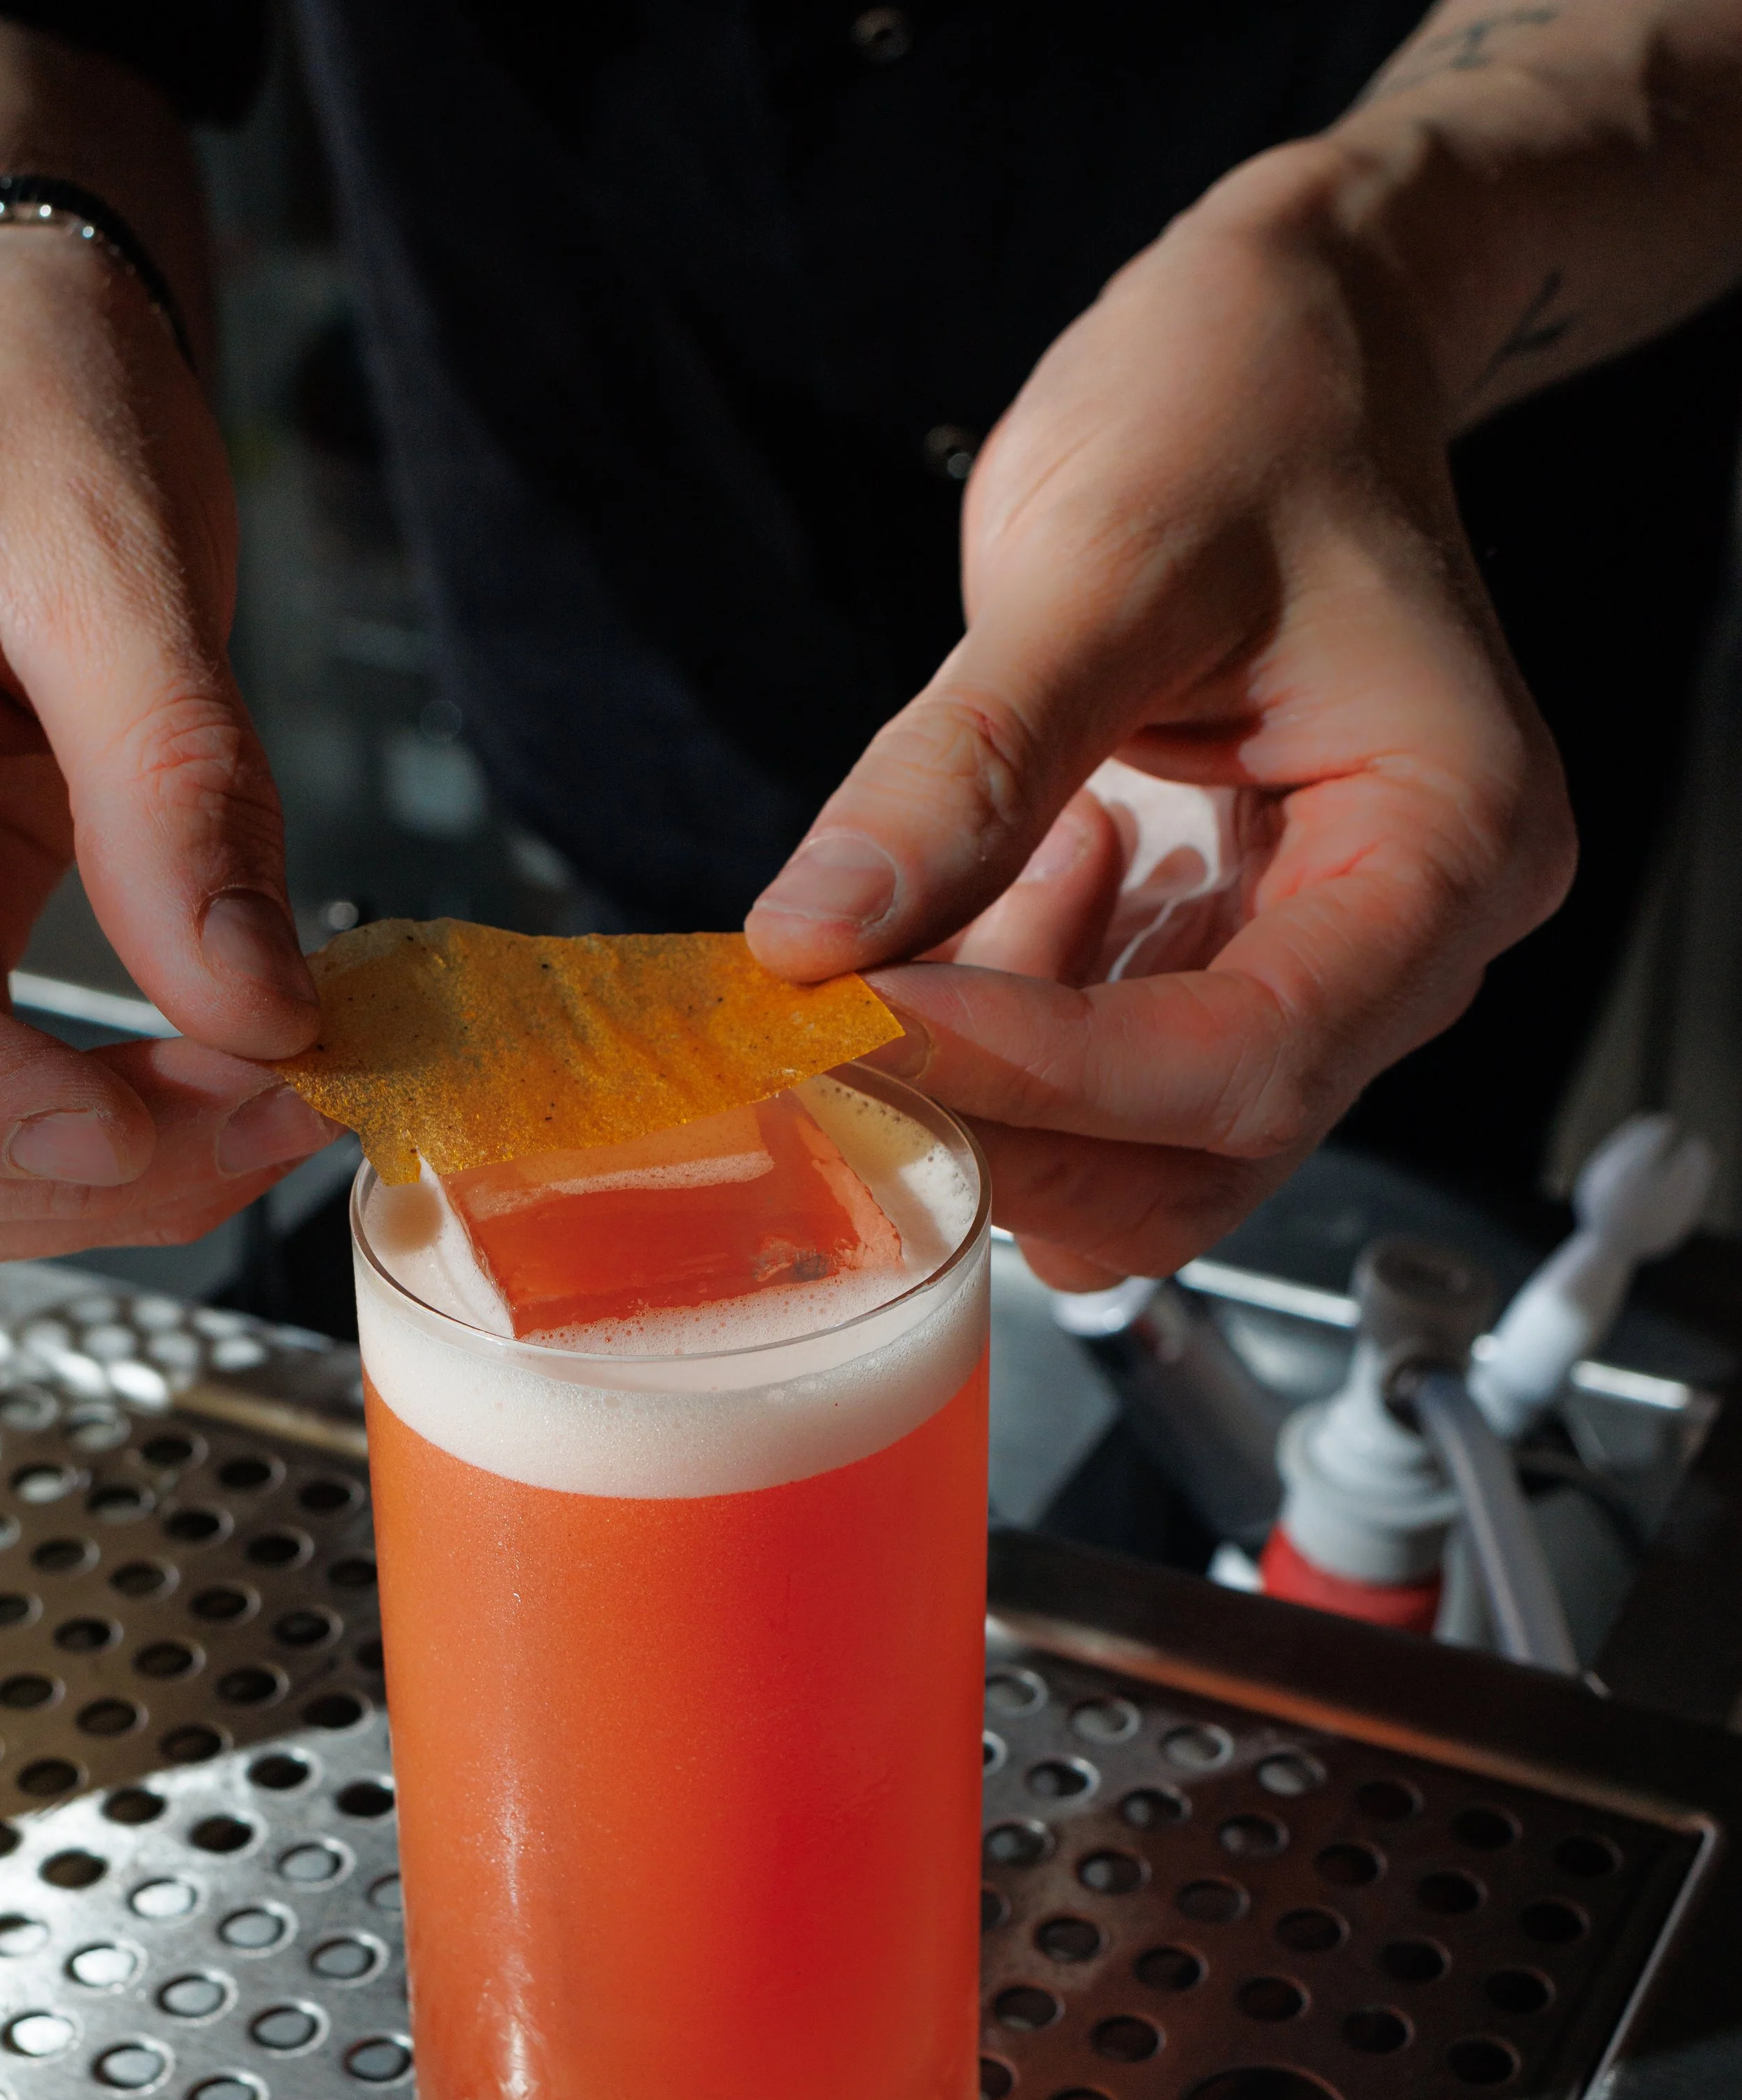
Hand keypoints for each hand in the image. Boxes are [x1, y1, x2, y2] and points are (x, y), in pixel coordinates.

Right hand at [0, 223, 329, 1259]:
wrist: (17, 327)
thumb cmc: (19, 384)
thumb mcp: (102, 562)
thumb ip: (174, 793)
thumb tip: (264, 1011)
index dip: (30, 1120)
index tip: (187, 1109)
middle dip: (108, 1166)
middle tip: (285, 1112)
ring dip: (123, 1164)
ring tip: (276, 1098)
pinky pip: (12, 1076)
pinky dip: (121, 1112)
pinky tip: (229, 1067)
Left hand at [746, 145, 1575, 1287]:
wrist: (1290, 344)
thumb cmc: (1239, 405)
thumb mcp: (1101, 558)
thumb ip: (964, 767)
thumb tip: (812, 941)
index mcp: (1451, 840)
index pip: (1250, 1051)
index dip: (1046, 1074)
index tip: (863, 1029)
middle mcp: (1414, 933)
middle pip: (1212, 1145)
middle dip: (1014, 1129)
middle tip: (829, 1060)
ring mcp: (1329, 953)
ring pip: (1159, 1144)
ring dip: (998, 1105)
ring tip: (870, 979)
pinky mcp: (1236, 944)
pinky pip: (1117, 1069)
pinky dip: (1008, 1039)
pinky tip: (957, 919)